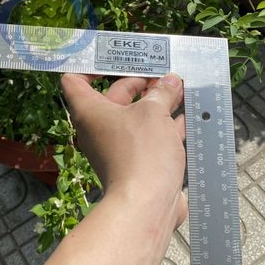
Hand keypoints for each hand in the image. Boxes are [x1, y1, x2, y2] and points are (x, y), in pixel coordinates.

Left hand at [60, 73, 187, 228]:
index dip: (90, 66)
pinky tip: (189, 114)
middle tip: (165, 72)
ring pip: (137, 115)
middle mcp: (100, 126)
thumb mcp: (153, 113)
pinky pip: (151, 135)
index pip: (75, 80)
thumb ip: (162, 92)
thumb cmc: (142, 152)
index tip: (114, 58)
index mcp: (90, 110)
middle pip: (116, 94)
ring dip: (159, 101)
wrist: (147, 206)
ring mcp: (118, 145)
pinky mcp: (137, 161)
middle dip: (141, 81)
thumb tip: (171, 82)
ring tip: (182, 87)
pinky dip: (167, 125)